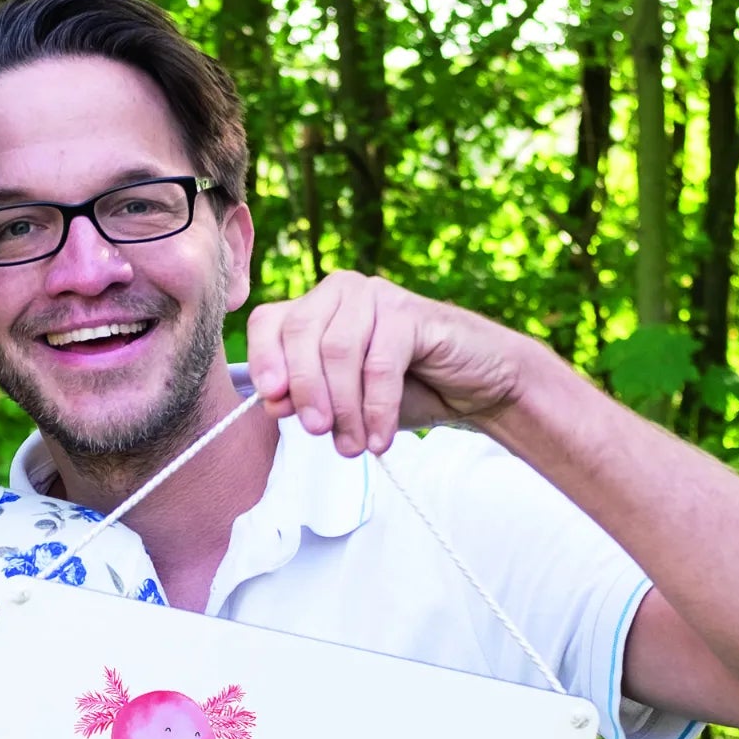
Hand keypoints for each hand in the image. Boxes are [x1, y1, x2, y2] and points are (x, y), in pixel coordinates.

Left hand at [245, 272, 531, 457]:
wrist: (475, 388)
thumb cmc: (404, 392)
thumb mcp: (343, 403)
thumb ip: (306, 399)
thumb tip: (272, 402)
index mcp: (315, 308)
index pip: (268, 322)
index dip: (264, 360)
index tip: (271, 401)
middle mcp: (341, 292)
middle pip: (300, 334)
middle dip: (305, 391)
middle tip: (318, 433)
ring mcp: (377, 295)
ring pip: (337, 351)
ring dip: (343, 407)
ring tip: (353, 446)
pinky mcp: (411, 312)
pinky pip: (379, 364)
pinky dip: (377, 408)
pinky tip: (380, 439)